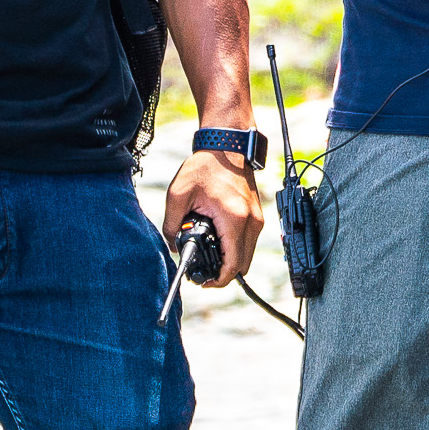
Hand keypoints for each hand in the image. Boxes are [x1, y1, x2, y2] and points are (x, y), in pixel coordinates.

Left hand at [160, 147, 264, 281]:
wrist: (227, 146)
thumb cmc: (206, 165)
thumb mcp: (178, 195)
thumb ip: (171, 224)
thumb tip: (173, 245)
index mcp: (233, 219)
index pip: (232, 264)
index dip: (219, 280)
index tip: (205, 283)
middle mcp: (250, 222)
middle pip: (242, 264)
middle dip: (224, 273)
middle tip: (203, 273)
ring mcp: (257, 219)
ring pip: (247, 255)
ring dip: (230, 261)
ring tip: (209, 257)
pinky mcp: (257, 215)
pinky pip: (248, 242)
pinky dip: (235, 249)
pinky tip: (218, 243)